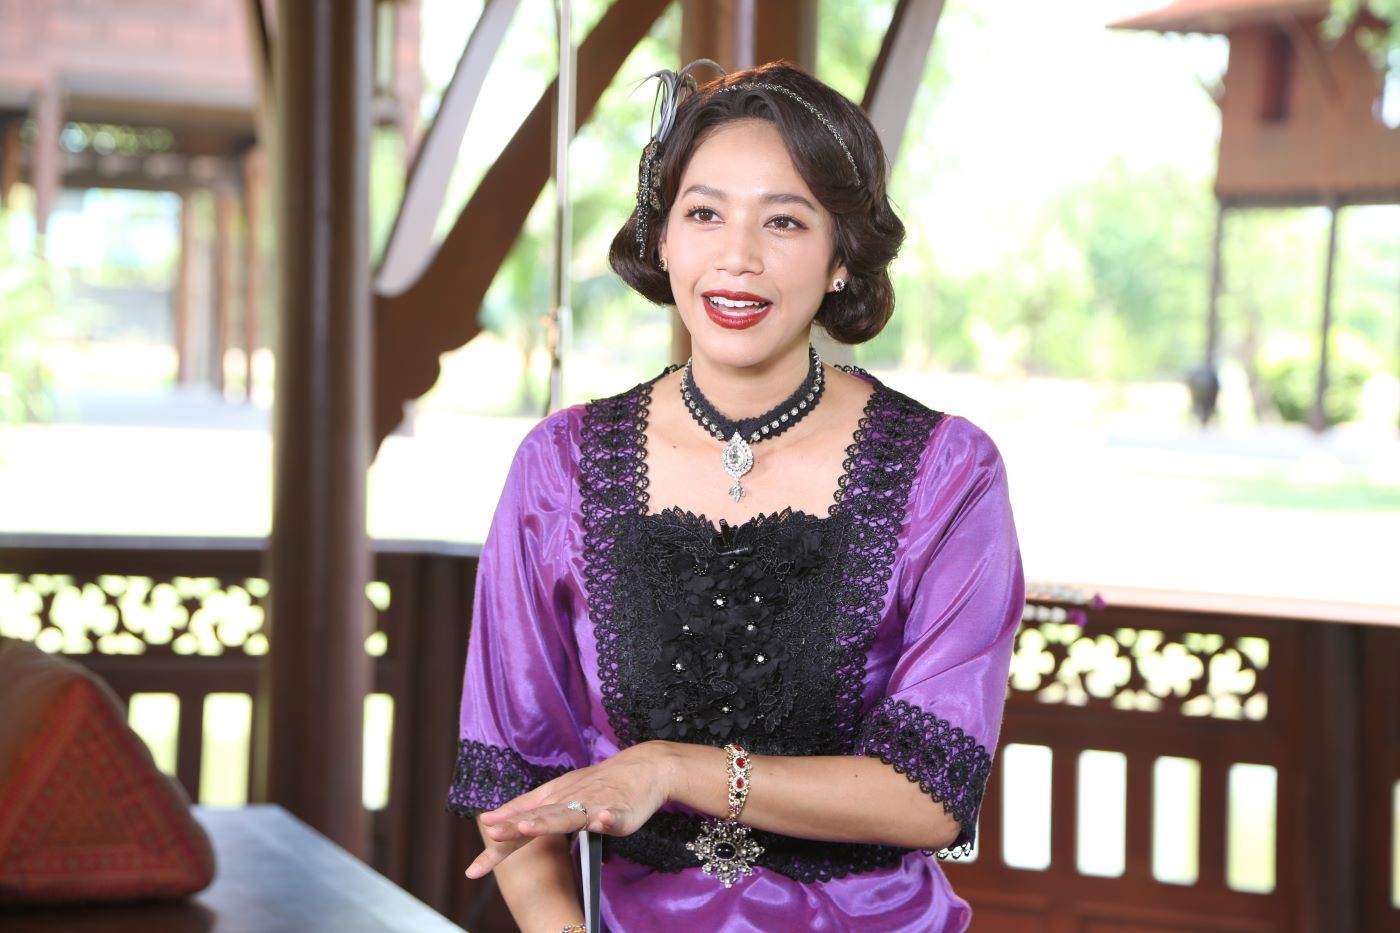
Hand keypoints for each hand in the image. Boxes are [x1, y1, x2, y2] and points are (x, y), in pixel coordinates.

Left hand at [465, 741, 682, 878]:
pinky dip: (606, 819)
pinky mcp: (618, 809)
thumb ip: (527, 807)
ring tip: (526, 826)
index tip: (474, 867)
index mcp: (553, 798)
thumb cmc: (598, 784)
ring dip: (547, 820)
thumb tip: (489, 820)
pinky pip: (611, 816)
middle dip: (513, 828)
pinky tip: (602, 823)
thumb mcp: (559, 793)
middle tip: (491, 836)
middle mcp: (568, 799)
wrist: (642, 768)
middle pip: (537, 816)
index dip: (499, 839)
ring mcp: (593, 804)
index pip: (520, 819)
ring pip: (567, 814)